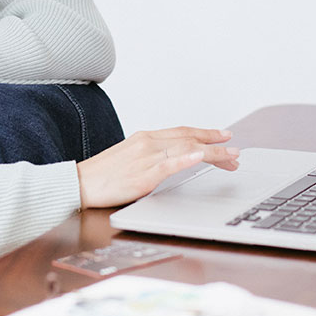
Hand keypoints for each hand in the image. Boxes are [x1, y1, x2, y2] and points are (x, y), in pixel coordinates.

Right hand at [75, 127, 238, 208]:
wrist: (80, 184)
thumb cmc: (103, 176)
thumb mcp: (130, 160)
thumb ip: (151, 159)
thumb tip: (171, 164)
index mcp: (145, 138)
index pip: (182, 132)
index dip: (205, 133)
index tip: (223, 136)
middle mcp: (148, 142)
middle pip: (189, 138)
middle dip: (215, 143)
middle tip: (236, 150)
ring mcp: (146, 157)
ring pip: (187, 148)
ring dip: (212, 152)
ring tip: (231, 158)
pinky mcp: (143, 174)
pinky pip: (170, 163)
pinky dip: (188, 157)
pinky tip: (202, 155)